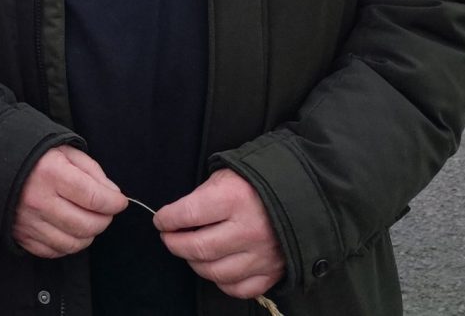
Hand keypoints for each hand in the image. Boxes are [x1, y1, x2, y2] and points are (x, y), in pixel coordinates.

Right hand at [11, 145, 126, 258]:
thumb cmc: (32, 153)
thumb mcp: (64, 149)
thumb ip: (92, 170)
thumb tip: (112, 194)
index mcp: (51, 173)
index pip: (94, 198)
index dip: (114, 202)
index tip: (119, 201)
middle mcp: (39, 200)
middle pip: (87, 224)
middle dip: (104, 219)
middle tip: (105, 211)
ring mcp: (29, 221)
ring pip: (73, 243)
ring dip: (88, 234)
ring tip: (88, 220)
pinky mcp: (21, 235)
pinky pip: (54, 251)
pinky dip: (68, 244)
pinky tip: (69, 230)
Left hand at [155, 167, 285, 299]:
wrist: (303, 194)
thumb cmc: (258, 181)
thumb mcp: (228, 175)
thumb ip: (203, 196)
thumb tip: (178, 216)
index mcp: (235, 198)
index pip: (188, 214)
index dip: (167, 219)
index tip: (160, 220)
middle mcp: (248, 230)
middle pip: (199, 248)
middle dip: (175, 244)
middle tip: (169, 238)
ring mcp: (262, 255)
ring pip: (216, 272)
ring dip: (195, 264)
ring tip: (190, 252)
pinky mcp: (273, 272)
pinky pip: (239, 288)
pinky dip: (222, 282)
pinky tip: (216, 268)